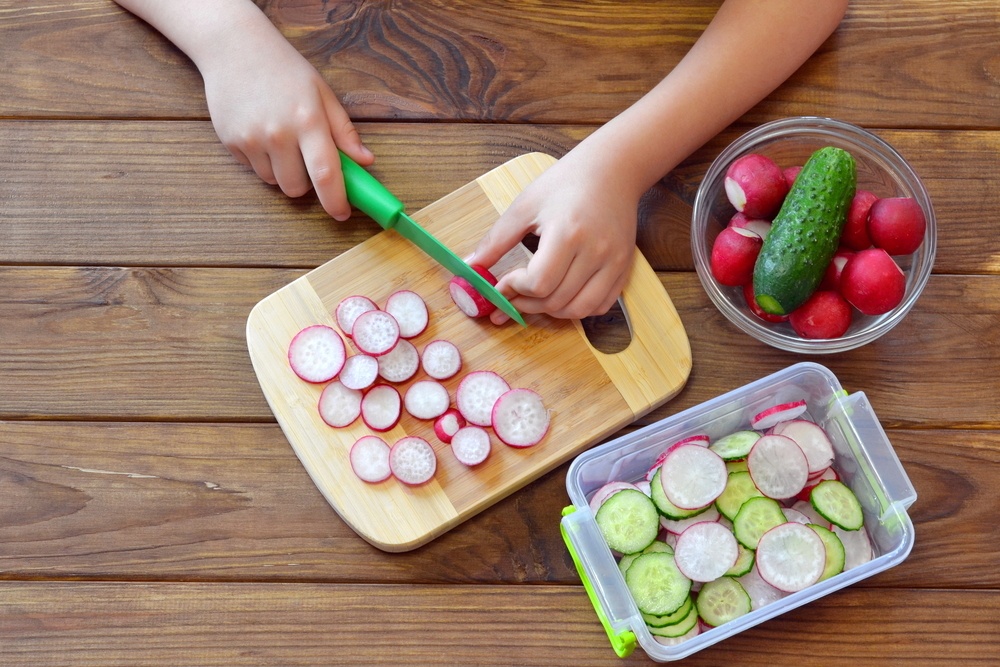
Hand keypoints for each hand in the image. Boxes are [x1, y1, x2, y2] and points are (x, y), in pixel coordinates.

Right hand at [199, 31, 372, 220]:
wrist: (234, 47)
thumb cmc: (285, 69)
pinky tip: (261, 132)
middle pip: (297, 188)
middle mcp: (278, 134)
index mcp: (308, 121)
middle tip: (306, 158)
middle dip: (307, 183)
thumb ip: (344, 131)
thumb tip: (366, 161)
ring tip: (281, 140)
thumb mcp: (322, 93)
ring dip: (283, 172)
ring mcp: (251, 139)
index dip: (336, 201)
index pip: (325, 174)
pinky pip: (253, 170)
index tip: (342, 214)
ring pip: (274, 182)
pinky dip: (262, 161)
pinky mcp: (230, 142)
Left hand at [468, 152, 638, 322]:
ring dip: (550, 312)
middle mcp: (596, 252)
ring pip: (578, 310)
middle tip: (510, 298)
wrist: (612, 171)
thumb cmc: (565, 183)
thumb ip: (496, 240)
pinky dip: (577, 309)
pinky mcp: (624, 269)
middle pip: (556, 300)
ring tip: (532, 300)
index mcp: (568, 233)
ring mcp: (614, 263)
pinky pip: (600, 306)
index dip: (515, 290)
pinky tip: (561, 297)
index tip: (502, 284)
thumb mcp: (525, 206)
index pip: (539, 282)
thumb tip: (471, 267)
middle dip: (526, 304)